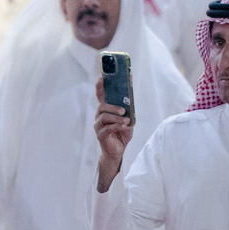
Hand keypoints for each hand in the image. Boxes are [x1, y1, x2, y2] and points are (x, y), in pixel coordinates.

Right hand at [94, 75, 133, 191]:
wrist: (118, 151)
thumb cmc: (122, 134)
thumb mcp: (127, 120)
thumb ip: (127, 112)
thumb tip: (129, 105)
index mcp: (106, 111)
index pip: (101, 97)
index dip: (100, 88)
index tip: (101, 78)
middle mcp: (99, 117)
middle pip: (102, 106)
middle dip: (112, 106)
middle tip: (123, 109)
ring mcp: (99, 126)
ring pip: (104, 117)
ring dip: (116, 117)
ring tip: (126, 120)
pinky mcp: (101, 135)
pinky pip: (108, 128)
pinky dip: (117, 126)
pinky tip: (124, 127)